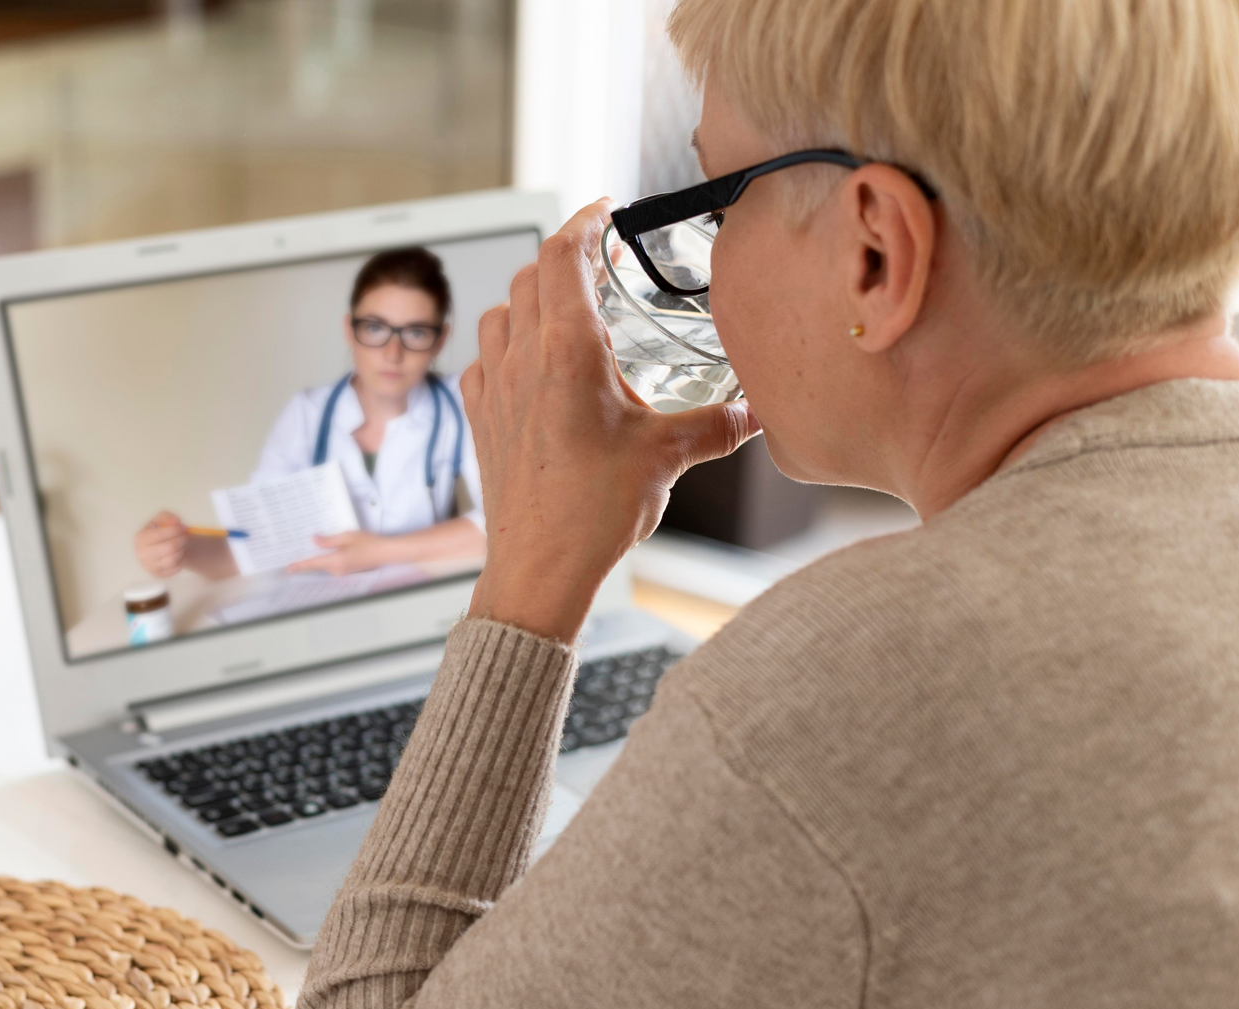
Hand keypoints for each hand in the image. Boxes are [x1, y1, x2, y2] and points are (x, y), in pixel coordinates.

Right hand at [135, 512, 189, 576]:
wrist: (160, 546)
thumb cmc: (160, 531)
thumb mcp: (161, 519)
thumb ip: (167, 516)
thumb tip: (176, 521)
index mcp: (140, 538)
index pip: (159, 535)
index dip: (175, 530)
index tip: (184, 527)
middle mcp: (141, 554)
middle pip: (169, 548)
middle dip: (181, 540)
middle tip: (186, 536)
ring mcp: (148, 567)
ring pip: (172, 560)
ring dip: (182, 550)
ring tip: (183, 544)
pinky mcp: (158, 575)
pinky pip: (174, 569)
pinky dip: (181, 561)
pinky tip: (180, 554)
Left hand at [288, 530, 390, 575]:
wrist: (386, 553)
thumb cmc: (369, 543)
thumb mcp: (347, 536)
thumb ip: (329, 540)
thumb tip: (314, 541)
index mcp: (336, 561)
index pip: (313, 564)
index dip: (299, 566)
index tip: (288, 569)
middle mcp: (337, 570)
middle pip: (318, 564)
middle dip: (309, 558)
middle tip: (297, 548)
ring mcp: (343, 572)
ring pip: (326, 564)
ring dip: (320, 557)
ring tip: (313, 545)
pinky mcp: (347, 571)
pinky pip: (333, 565)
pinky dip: (328, 559)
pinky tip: (329, 550)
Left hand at [460, 199, 758, 641]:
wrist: (538, 568)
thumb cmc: (592, 512)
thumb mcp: (668, 457)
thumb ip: (718, 426)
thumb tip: (758, 413)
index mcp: (565, 349)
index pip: (563, 253)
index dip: (583, 221)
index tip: (604, 209)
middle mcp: (520, 359)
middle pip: (531, 275)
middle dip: (565, 258)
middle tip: (599, 263)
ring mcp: (493, 388)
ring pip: (500, 313)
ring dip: (530, 299)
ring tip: (566, 311)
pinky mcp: (480, 419)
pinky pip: (483, 360)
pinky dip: (505, 347)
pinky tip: (529, 368)